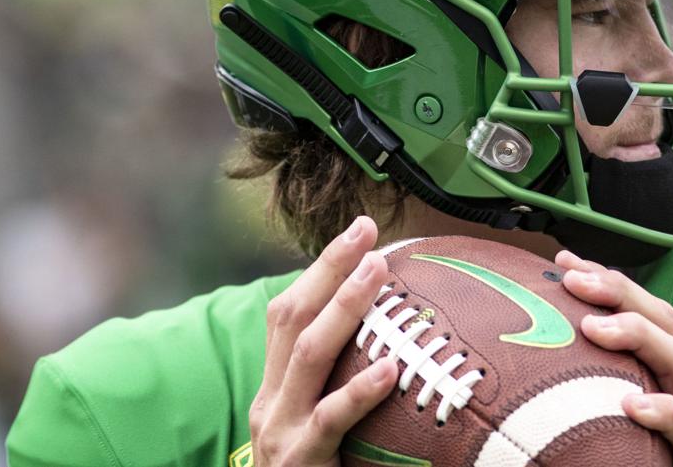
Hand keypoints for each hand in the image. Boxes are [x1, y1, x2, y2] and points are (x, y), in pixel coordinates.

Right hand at [250, 216, 398, 465]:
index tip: (359, 229)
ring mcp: (282, 430)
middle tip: (367, 231)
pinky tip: (390, 367)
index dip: (322, 267)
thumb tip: (401, 339)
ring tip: (378, 273)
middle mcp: (271, 399)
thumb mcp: (319, 422)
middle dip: (330, 269)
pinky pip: (331, 420)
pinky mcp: (300, 461)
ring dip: (344, 307)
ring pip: (308, 354)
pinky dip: (360, 389)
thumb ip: (342, 381)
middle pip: (294, 317)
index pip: (289, 311)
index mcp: (276, 384)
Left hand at [556, 250, 672, 466]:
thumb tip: (529, 364)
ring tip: (593, 327)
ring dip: (636, 334)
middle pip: (662, 320)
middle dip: (618, 290)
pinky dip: (664, 412)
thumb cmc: (656, 458)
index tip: (563, 262)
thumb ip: (591, 388)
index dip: (605, 281)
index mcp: (663, 373)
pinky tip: (632, 404)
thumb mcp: (620, 413)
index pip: (640, 311)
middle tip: (574, 280)